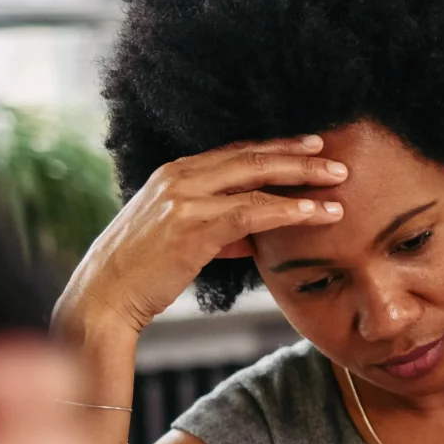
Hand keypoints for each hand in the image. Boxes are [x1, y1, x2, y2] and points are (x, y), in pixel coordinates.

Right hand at [54, 135, 350, 348]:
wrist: (104, 296)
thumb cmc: (144, 272)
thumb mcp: (183, 240)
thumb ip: (219, 231)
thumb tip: (253, 237)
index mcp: (174, 173)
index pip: (235, 152)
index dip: (276, 148)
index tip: (312, 148)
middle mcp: (178, 176)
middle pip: (251, 156)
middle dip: (298, 156)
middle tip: (336, 159)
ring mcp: (183, 198)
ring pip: (255, 178)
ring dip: (302, 180)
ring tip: (339, 184)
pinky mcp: (191, 225)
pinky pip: (250, 211)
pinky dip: (287, 210)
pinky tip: (315, 213)